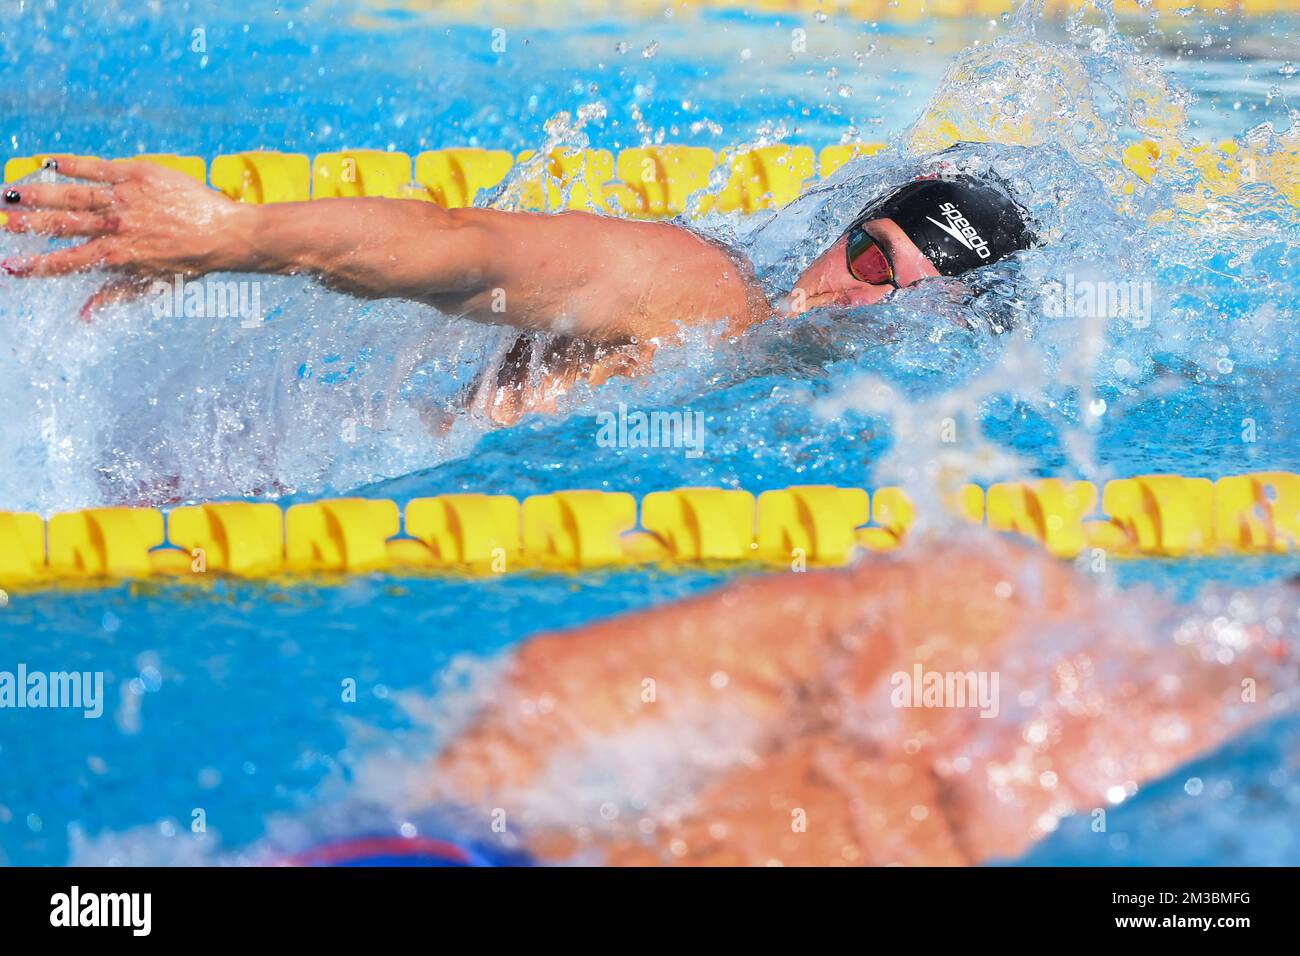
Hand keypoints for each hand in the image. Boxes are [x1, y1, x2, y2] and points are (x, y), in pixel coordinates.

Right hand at [1, 156, 252, 319]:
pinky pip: (97, 167)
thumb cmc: (189, 262)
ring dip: (38, 194)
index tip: (9, 266)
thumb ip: (115, 296)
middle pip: (61, 224)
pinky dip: (72, 165)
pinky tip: (49, 163)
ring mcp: (125, 199)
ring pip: (72, 194)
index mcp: (117, 256)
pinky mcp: (137, 175)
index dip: (35, 266)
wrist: (224, 233)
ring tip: (10, 192)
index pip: (67, 262)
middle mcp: (117, 227)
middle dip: (27, 223)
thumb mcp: (153, 285)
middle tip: (1, 219)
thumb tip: (84, 316)